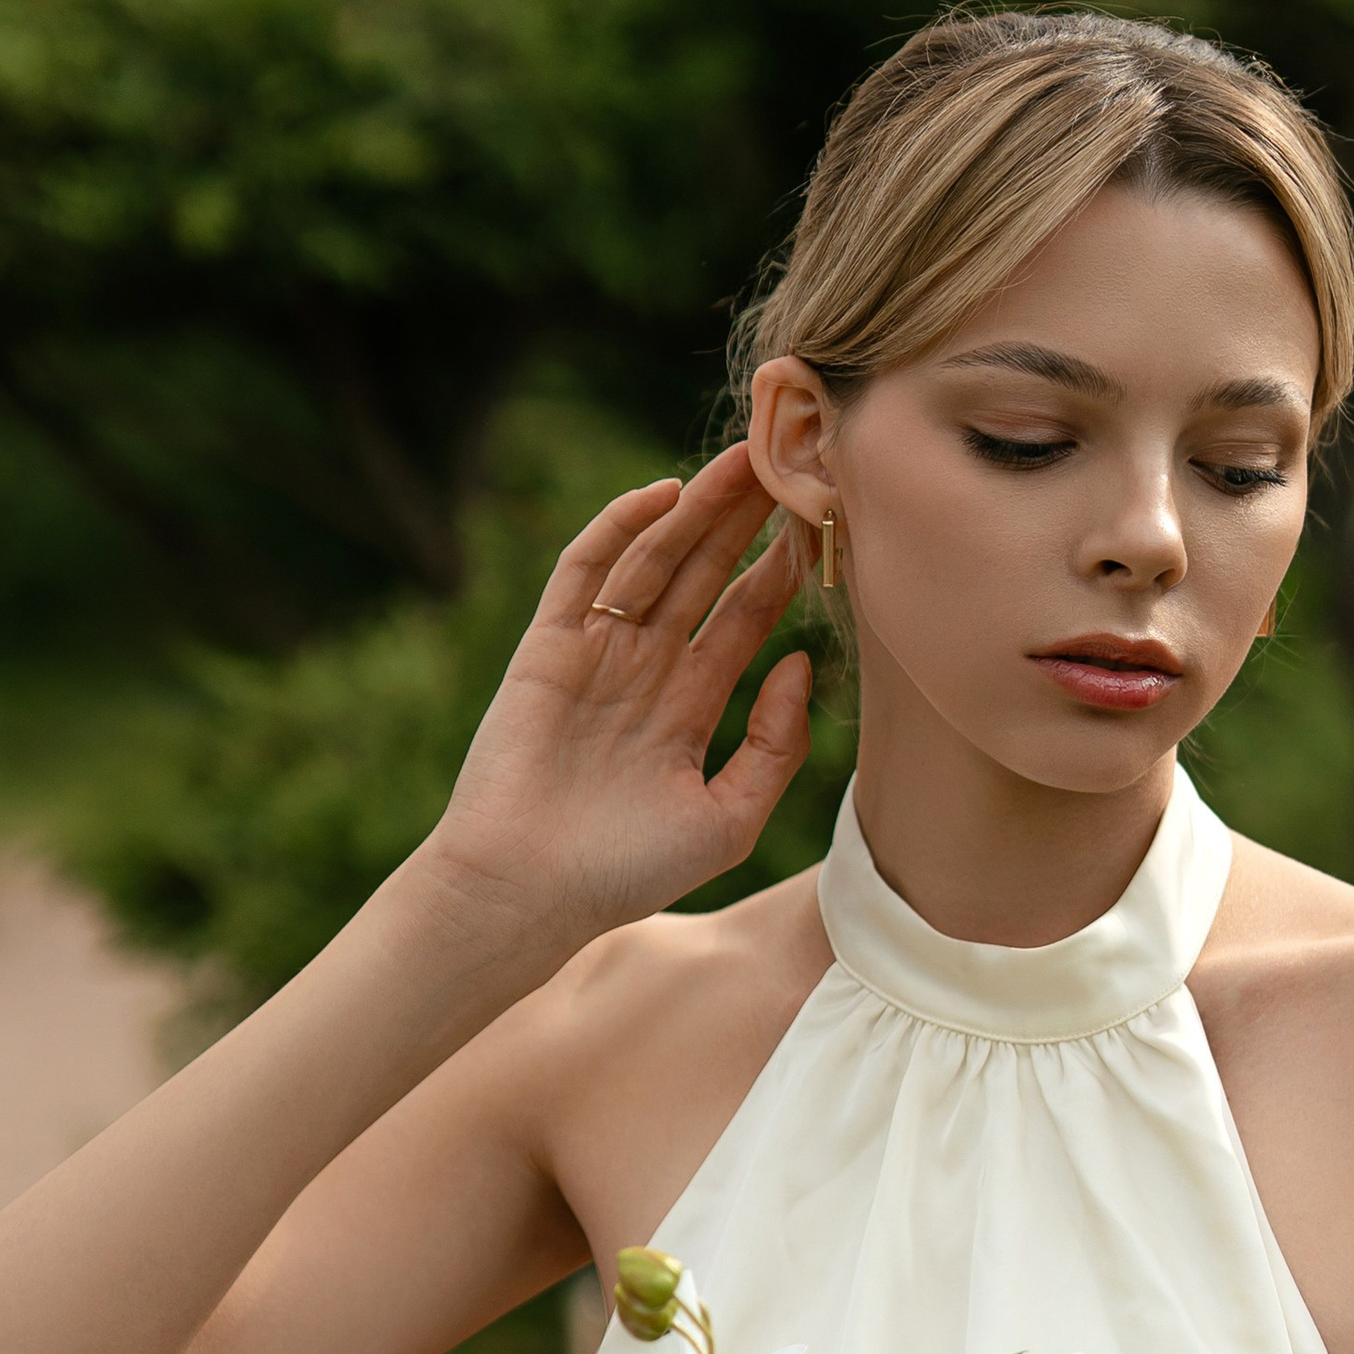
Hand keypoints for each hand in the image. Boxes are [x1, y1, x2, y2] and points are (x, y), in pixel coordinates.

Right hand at [416, 446, 811, 963]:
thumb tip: (804, 667)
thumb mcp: (727, 819)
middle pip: (703, 575)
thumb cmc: (624, 872)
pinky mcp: (547, 646)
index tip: (825, 530)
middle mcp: (644, 670)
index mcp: (687, 706)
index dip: (780, 574)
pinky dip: (618, 529)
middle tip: (790, 464)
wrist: (528, 892)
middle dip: (746, 522)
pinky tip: (663, 495)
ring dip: (696, 511)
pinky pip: (584, 572)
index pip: (742, 621)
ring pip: (653, 561)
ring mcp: (594, 653)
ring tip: (744, 462)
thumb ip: (774, 749)